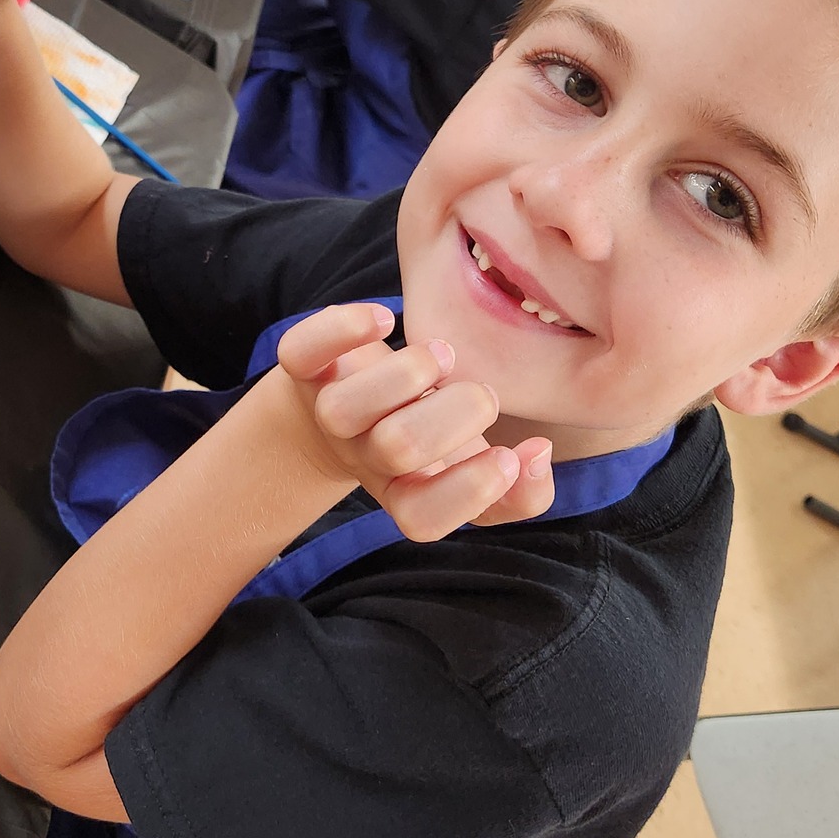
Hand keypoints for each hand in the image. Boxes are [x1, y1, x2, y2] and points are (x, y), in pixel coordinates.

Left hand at [273, 304, 553, 538]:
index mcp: (404, 492)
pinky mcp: (306, 367)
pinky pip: (301, 352)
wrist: (348, 396)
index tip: (510, 453)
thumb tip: (538, 456)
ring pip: (343, 409)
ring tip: (441, 355)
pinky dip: (343, 327)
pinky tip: (383, 319)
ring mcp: (330, 413)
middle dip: (453, 414)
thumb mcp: (478, 467)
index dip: (471, 490)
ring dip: (405, 374)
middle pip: (396, 449)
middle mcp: (362, 457)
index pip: (422, 519)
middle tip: (481, 395)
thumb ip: (523, 489)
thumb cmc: (431, 436)